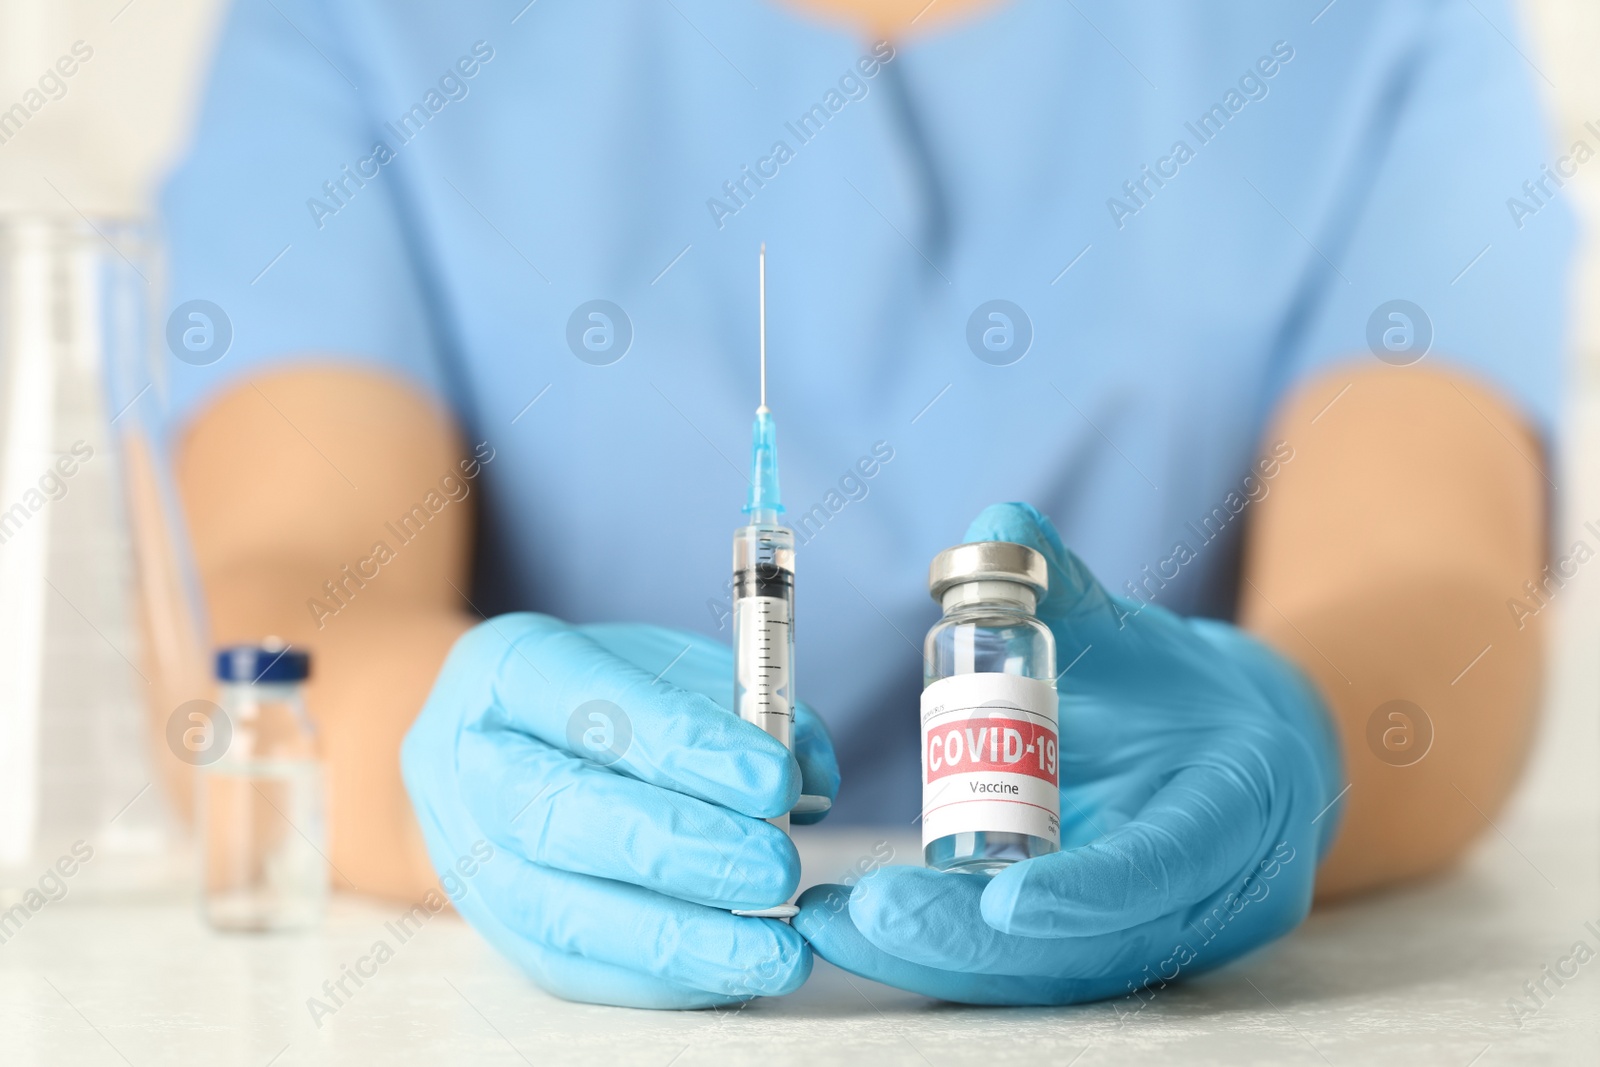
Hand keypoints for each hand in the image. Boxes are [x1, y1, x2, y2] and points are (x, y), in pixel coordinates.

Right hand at [402, 615, 839, 1007]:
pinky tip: (733, 970)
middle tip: (777, 866)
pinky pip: (571, 968)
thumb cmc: (600, 693)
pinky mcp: (493, 926)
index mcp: (509, 667)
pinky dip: (661, 978)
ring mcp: (468, 853)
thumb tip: (809, 774)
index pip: (592, 705)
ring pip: (560, 911)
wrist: (501, 742)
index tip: (774, 779)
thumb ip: (744, 702)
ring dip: (679, 938)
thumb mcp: (672, 663)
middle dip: (682, 848)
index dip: (684, 746)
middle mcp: (468, 761)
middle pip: (560, 815)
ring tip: (776, 949)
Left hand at [794, 503, 1342, 1005]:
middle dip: (973, 938)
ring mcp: (1163, 941)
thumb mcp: (1131, 634)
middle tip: (866, 915)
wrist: (1234, 757)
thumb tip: (995, 524)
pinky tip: (863, 931)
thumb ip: (1063, 585)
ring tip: (833, 924)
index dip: (1090, 888)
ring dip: (940, 957)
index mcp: (1237, 807)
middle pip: (1091, 946)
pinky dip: (947, 954)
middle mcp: (1212, 897)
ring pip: (1050, 972)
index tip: (1001, 899)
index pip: (1167, 862)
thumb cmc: (1176, 690)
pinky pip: (1027, 970)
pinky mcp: (1108, 958)